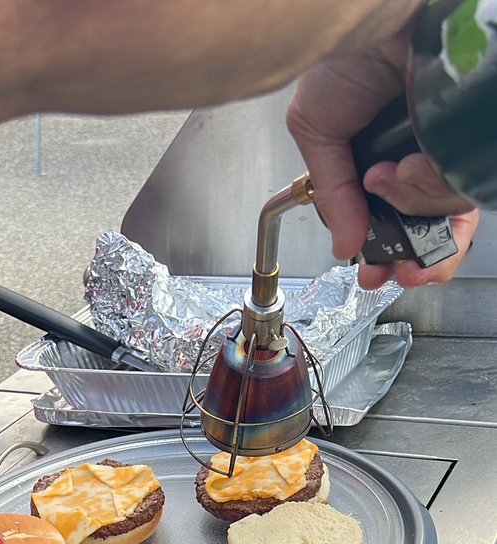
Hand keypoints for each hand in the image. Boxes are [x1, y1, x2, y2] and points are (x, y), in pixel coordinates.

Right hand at [286, 30, 478, 287]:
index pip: (399, 222)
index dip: (390, 255)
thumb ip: (332, 195)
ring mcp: (449, 148)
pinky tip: (407, 164)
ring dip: (412, 209)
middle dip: (420, 261)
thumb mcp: (316, 131)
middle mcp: (424, 159)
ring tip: (385, 178)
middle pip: (438, 230)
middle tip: (399, 272)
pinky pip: (460, 184)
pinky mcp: (469, 137)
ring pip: (449, 212)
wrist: (369, 17)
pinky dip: (431, 185)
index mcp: (386, 164)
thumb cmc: (343, 56)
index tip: (375, 276)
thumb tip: (345, 247)